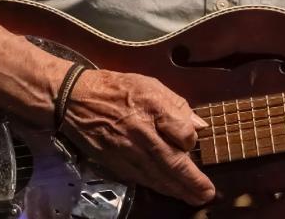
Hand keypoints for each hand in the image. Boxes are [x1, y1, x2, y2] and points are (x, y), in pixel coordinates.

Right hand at [59, 68, 215, 204]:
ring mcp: (128, 151)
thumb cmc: (117, 89)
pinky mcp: (116, 163)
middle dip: (192, 181)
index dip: (192, 140)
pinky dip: (157, 187)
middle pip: (173, 162)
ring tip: (194, 198)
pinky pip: (141, 179)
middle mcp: (142, 133)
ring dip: (178, 190)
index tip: (192, 140)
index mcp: (154, 108)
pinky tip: (169, 191)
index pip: (183, 133)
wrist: (77, 99)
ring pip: (158, 176)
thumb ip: (177, 105)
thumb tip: (199, 126)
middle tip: (207, 194)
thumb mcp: (151, 85)